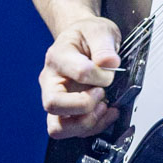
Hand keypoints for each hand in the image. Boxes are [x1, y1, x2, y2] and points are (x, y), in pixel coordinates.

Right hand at [39, 15, 120, 139]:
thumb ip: (104, 45)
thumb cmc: (87, 36)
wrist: (82, 41)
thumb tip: (109, 62)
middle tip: (101, 93)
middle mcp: (51, 81)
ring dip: (86, 122)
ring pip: (58, 127)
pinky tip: (108, 112)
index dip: (101, 74)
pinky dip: (94, 127)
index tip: (111, 69)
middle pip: (54, 105)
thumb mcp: (99, 30)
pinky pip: (73, 131)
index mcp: (58, 57)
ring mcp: (55, 99)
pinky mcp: (65, 113)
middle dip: (84, 105)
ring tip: (104, 107)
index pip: (80, 72)